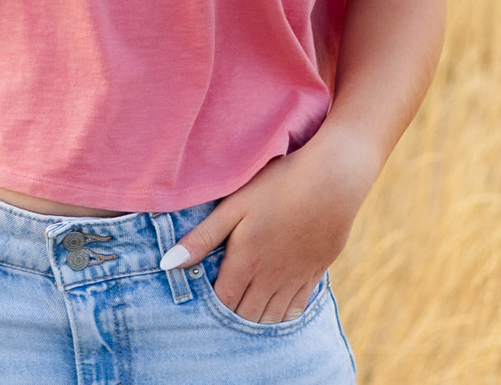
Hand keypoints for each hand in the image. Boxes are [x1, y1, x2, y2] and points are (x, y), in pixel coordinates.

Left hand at [161, 132, 377, 323]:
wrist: (333, 179)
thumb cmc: (279, 185)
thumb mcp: (234, 206)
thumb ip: (201, 237)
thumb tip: (166, 264)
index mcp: (245, 262)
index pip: (222, 303)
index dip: (210, 311)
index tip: (200, 308)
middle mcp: (270, 278)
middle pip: (246, 316)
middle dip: (230, 321)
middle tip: (219, 318)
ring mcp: (295, 278)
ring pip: (272, 317)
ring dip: (256, 322)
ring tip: (243, 318)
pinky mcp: (315, 273)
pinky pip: (297, 308)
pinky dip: (283, 317)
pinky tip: (276, 312)